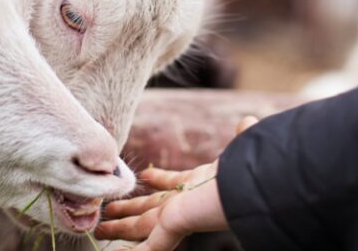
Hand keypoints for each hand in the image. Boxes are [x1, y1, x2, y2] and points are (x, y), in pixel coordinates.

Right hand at [96, 116, 258, 249]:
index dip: (161, 179)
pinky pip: (149, 246)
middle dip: (130, 210)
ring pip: (142, 226)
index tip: (149, 174)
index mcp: (200, 182)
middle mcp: (186, 202)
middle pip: (150, 208)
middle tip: (110, 210)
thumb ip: (243, 139)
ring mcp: (179, 218)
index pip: (175, 182)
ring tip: (100, 230)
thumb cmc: (252, 170)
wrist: (256, 189)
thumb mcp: (243, 149)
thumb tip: (248, 120)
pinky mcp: (174, 227)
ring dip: (121, 229)